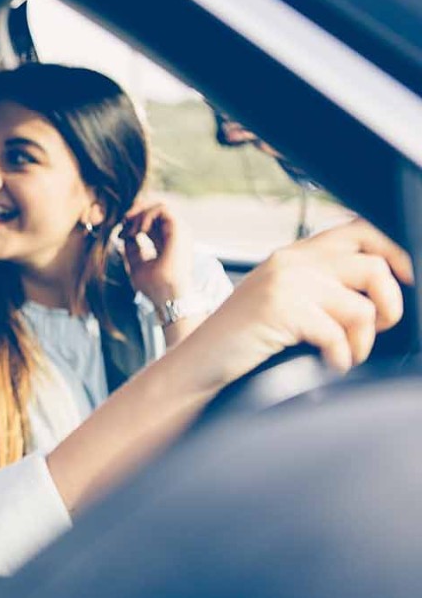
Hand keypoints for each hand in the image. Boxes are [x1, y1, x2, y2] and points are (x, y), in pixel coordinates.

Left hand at [121, 200, 192, 303]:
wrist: (168, 296)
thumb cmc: (155, 286)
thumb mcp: (136, 264)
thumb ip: (132, 248)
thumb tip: (125, 235)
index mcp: (166, 242)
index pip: (151, 221)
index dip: (133, 222)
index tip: (120, 234)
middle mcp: (174, 234)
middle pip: (155, 210)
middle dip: (135, 212)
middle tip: (123, 221)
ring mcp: (178, 231)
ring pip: (159, 206)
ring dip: (140, 214)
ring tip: (132, 231)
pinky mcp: (178, 229)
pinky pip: (162, 209)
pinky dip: (146, 215)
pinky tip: (139, 230)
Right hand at [188, 218, 412, 383]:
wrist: (196, 366)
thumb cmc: (242, 342)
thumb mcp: (282, 300)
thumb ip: (321, 286)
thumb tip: (378, 296)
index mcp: (295, 254)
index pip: (362, 231)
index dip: (395, 254)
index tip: (406, 284)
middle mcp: (291, 261)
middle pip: (374, 266)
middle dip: (391, 305)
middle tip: (378, 329)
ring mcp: (285, 283)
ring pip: (363, 306)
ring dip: (363, 341)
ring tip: (344, 354)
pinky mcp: (280, 310)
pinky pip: (339, 335)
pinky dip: (340, 358)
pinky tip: (325, 364)